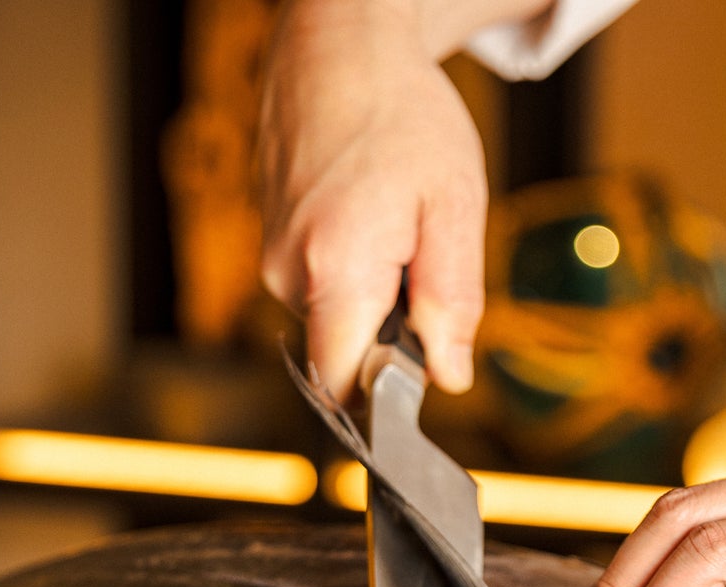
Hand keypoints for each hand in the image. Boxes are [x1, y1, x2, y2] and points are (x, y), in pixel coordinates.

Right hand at [258, 0, 503, 397]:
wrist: (340, 47)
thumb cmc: (402, 116)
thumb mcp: (453, 207)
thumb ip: (452, 302)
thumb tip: (448, 378)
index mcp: (335, 269)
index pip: (343, 386)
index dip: (383, 400)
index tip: (418, 380)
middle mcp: (288, 272)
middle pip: (343, 352)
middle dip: (389, 333)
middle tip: (423, 262)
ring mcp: (273, 256)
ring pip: (334, 317)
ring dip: (375, 294)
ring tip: (397, 224)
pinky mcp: (272, 242)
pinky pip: (320, 284)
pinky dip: (354, 268)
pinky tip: (372, 214)